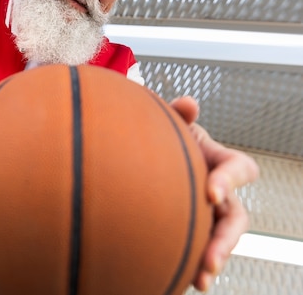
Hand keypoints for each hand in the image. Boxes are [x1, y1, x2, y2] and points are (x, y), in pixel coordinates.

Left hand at [170, 96, 259, 291]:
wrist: (142, 156)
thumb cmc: (163, 136)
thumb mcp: (170, 123)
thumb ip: (179, 114)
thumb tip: (188, 104)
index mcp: (219, 160)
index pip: (240, 168)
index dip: (230, 180)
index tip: (211, 193)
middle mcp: (219, 191)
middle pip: (236, 218)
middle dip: (227, 239)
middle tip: (213, 257)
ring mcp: (207, 213)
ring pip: (220, 240)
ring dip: (214, 259)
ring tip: (201, 279)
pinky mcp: (192, 229)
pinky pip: (199, 249)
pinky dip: (194, 265)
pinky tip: (184, 281)